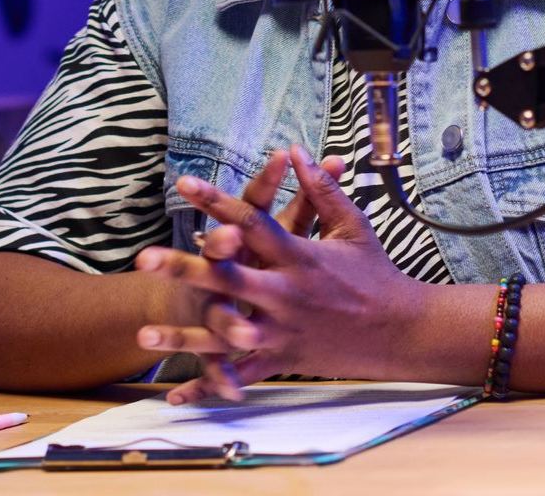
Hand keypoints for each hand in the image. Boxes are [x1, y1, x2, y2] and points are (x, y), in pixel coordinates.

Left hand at [135, 145, 420, 402]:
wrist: (400, 330)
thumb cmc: (375, 272)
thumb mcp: (353, 225)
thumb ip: (322, 188)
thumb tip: (297, 150)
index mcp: (301, 257)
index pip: (252, 222)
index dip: (217, 201)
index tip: (184, 184)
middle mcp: (286, 294)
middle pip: (228, 279)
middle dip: (185, 269)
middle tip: (145, 260)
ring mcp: (282, 331)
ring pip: (226, 336)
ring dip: (184, 337)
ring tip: (145, 333)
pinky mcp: (284, 359)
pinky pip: (242, 375)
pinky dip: (210, 386)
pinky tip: (177, 394)